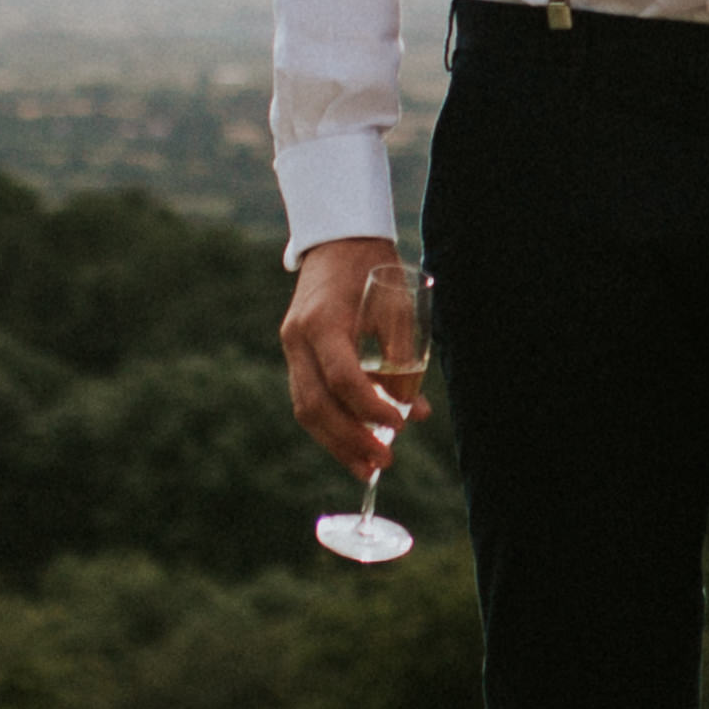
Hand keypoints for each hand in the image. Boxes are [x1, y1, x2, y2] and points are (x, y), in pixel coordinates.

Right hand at [282, 235, 413, 482]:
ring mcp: (290, 348)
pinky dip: (330, 425)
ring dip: (336, 442)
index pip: (343, 379)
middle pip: (316, 405)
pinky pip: (306, 398)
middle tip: (383, 464)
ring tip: (368, 467)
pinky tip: (354, 444)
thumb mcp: (397, 308)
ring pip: (305, 409)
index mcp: (323, 323)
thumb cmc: (374, 271)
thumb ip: (405, 360)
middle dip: (350, 440)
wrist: (337, 241)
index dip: (371, 407)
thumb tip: (417, 412)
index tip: (400, 424)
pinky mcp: (294, 355)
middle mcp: (298, 339)